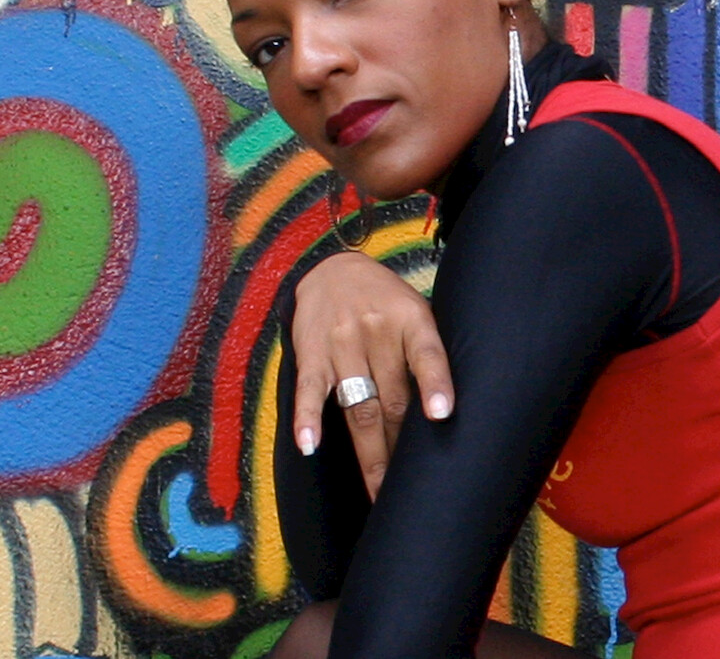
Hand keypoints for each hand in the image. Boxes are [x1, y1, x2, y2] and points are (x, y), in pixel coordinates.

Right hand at [289, 250, 451, 497]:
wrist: (331, 268)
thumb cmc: (387, 301)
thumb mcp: (416, 311)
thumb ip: (428, 352)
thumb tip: (451, 414)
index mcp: (411, 320)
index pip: (426, 354)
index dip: (435, 385)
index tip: (441, 415)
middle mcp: (374, 331)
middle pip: (392, 398)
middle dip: (403, 448)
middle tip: (413, 491)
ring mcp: (340, 342)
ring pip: (358, 405)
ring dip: (370, 451)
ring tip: (379, 490)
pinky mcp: (311, 353)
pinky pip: (310, 391)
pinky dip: (308, 420)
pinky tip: (310, 446)